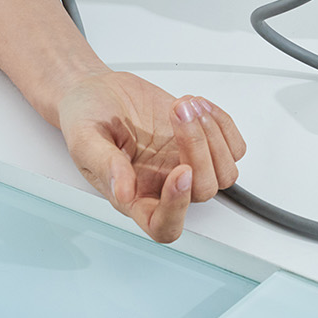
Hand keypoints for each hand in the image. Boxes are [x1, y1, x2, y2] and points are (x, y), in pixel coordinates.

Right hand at [54, 71, 246, 242]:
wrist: (100, 92)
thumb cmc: (87, 118)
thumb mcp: (84, 138)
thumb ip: (103, 164)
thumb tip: (123, 192)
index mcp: (134, 197)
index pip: (164, 225)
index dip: (178, 207)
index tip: (180, 172)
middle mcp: (164, 186)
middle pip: (204, 192)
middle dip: (198, 149)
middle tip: (178, 112)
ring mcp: (186, 165)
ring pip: (225, 172)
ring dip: (213, 134)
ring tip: (184, 104)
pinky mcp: (203, 145)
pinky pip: (233, 147)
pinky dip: (222, 123)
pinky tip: (196, 105)